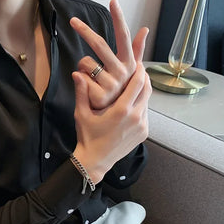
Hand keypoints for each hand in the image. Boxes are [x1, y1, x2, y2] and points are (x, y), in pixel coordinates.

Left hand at [70, 0, 148, 109]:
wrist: (114, 123)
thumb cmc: (120, 94)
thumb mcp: (129, 73)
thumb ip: (135, 50)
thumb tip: (144, 29)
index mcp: (128, 65)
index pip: (124, 38)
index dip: (119, 19)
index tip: (113, 1)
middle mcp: (121, 74)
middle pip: (100, 45)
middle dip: (85, 31)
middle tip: (73, 21)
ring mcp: (110, 85)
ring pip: (85, 62)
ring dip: (83, 67)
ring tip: (91, 80)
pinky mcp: (98, 96)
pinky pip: (79, 77)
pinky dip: (79, 79)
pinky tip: (87, 89)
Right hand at [71, 62, 150, 183]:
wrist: (95, 161)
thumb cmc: (87, 137)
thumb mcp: (81, 114)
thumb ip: (81, 92)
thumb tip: (77, 73)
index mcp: (121, 110)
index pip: (138, 83)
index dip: (139, 70)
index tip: (137, 63)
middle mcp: (135, 117)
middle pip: (147, 90)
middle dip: (144, 78)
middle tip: (139, 69)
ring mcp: (141, 126)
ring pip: (147, 102)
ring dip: (142, 92)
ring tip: (134, 85)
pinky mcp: (143, 133)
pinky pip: (145, 114)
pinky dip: (140, 106)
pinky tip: (131, 104)